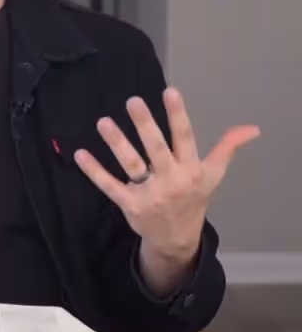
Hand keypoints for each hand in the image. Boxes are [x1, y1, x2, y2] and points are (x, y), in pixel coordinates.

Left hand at [73, 87, 259, 258]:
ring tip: (103, 122)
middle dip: (145, 125)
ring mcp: (149, 193)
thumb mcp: (213, 175)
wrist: (177, 239)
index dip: (177, 115)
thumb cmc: (193, 199)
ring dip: (117, 143)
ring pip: (131, 165)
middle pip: (156, 149)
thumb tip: (250, 128)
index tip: (170, 91)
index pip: (185, 138)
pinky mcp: (129, 205)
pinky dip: (94, 171)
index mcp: (191, 170)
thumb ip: (227, 148)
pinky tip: (80, 154)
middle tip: (132, 101)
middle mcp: (171, 181)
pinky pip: (109, 186)